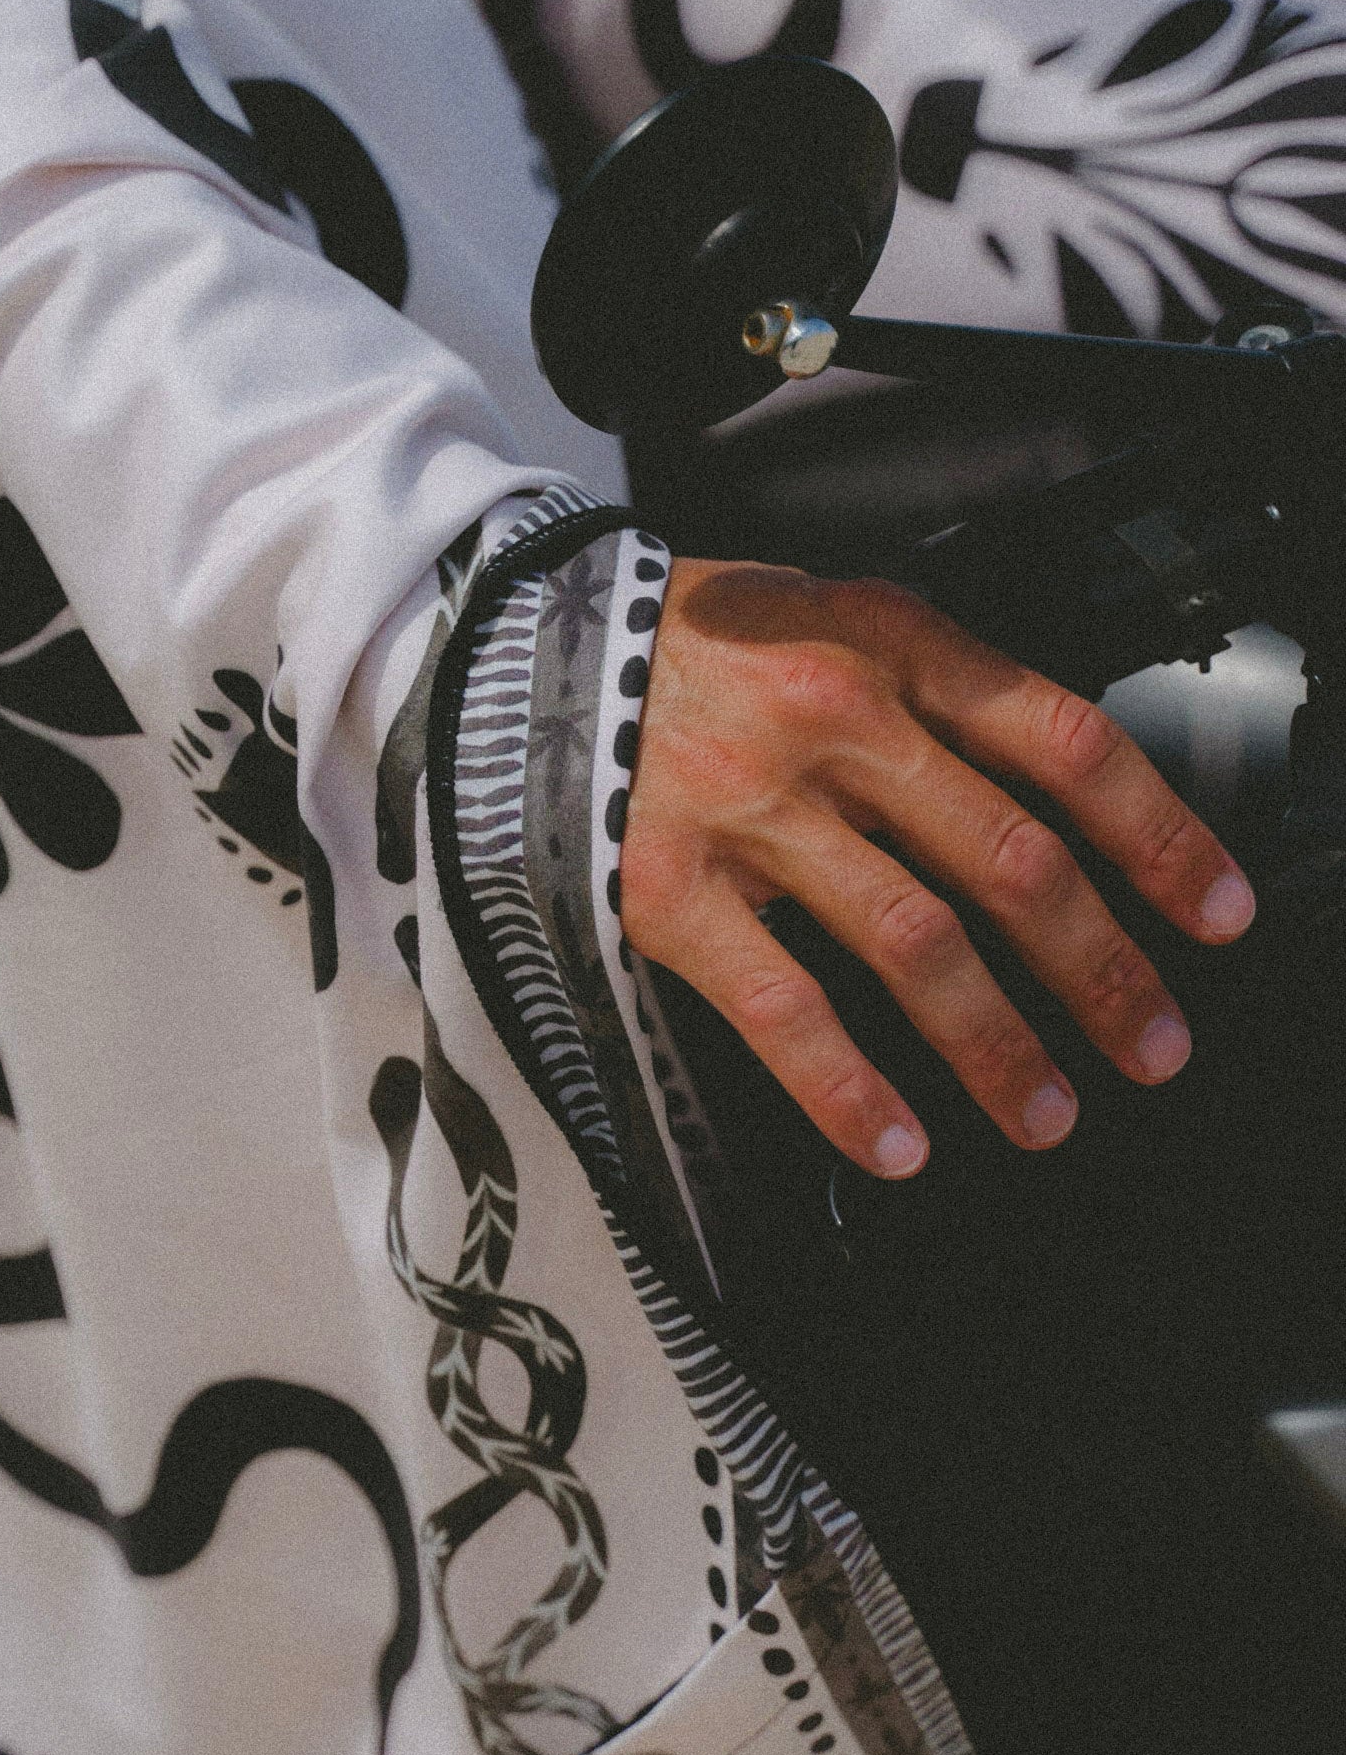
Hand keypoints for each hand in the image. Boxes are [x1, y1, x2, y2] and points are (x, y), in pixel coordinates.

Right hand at [618, 560, 1255, 1177]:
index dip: (1159, 837)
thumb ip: (940, 688)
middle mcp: (832, 720)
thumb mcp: (835, 612)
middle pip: (1010, 860)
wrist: (539, 642)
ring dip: (997, 1044)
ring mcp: (750, 806)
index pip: (1064, 743)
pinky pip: (781, 1004)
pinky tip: (895, 1141)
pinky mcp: (668, 884)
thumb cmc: (701, 640)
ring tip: (1043, 1111)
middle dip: (1100, 970)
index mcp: (889, 645)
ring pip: (913, 941)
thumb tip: (1058, 798)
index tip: (1215, 915)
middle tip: (1151, 1045)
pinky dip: (847, 1087)